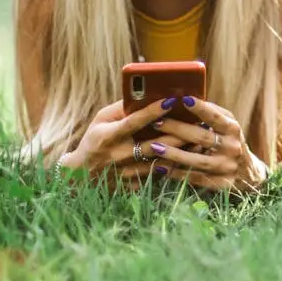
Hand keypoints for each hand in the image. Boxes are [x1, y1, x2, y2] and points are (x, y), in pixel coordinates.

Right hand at [60, 98, 189, 181]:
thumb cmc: (94, 140)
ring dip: (182, 152)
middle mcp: (118, 155)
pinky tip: (191, 158)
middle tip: (199, 122)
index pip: (133, 122)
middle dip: (178, 134)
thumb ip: (120, 109)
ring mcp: (127, 173)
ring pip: (161, 163)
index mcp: (108, 137)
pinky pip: (159, 176)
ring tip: (201, 140)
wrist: (81, 176)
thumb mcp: (100, 121)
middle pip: (154, 145)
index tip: (170, 100)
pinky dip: (175, 167)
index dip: (152, 111)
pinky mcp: (134, 185)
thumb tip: (143, 95)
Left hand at [141, 96, 268, 193]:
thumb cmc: (230, 143)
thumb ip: (213, 116)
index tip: (184, 99)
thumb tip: (187, 100)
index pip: (217, 117)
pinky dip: (177, 173)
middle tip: (157, 122)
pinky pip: (195, 178)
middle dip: (178, 129)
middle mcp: (232, 147)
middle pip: (203, 138)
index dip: (202, 108)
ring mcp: (226, 167)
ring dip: (174, 154)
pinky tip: (161, 168)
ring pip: (198, 160)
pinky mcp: (221, 184)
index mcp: (233, 130)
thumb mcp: (228, 127)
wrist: (248, 174)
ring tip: (154, 147)